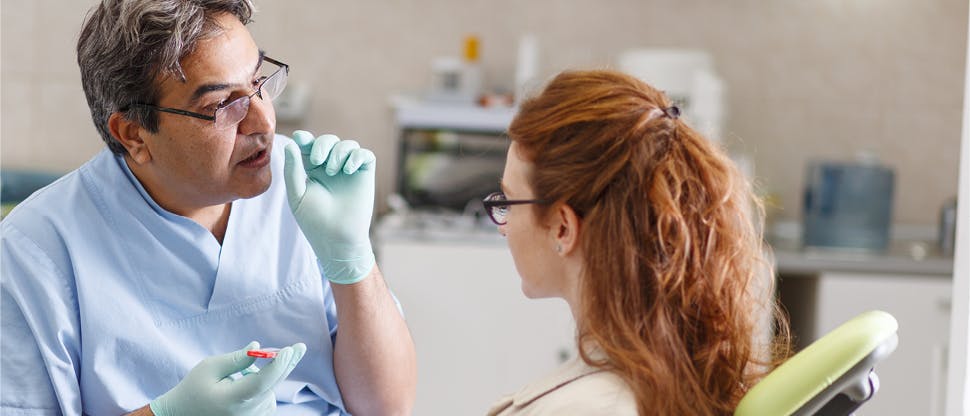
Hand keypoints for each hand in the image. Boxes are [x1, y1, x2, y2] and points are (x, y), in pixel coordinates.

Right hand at [149, 341, 305, 415]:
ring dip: (267, 376)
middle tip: (300, 347)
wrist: (184, 415)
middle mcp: (246, 413)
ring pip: (270, 390)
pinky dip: (264, 386)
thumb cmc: (194, 389)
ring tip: (242, 376)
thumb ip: (236, 358)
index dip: (277, 365)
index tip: (289, 349)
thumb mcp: (209, 368)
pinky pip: (268, 398)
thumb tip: (258, 347)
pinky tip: (246, 385)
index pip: (261, 382)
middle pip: (273, 385)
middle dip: (287, 364)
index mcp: (232, 399)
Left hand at [283, 130, 376, 283]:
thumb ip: (293, 170)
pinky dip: (356, 156)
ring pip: (347, 144)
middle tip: (316, 160)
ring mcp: (349, 171)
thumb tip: (291, 144)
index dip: (305, 139)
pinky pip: (365, 154)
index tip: (300, 138)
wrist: (337, 239)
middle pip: (329, 141)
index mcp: (313, 171)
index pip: (309, 147)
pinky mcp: (365, 175)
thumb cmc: (315, 222)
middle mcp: (332, 168)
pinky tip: (347, 170)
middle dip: (322, 144)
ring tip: (333, 171)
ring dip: (338, 152)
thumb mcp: (297, 194)